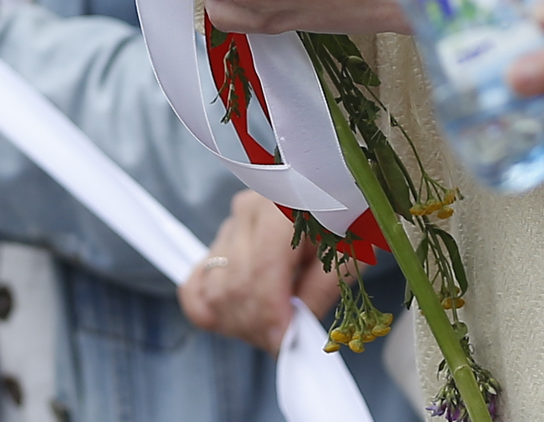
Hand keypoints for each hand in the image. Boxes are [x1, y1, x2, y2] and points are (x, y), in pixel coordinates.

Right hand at [180, 191, 336, 353]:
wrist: (332, 199)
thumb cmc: (344, 224)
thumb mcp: (347, 254)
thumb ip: (320, 291)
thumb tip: (293, 332)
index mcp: (280, 206)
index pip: (261, 269)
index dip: (269, 313)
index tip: (284, 343)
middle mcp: (246, 212)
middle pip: (235, 284)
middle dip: (257, 325)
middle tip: (284, 341)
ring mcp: (229, 226)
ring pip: (216, 290)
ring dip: (240, 322)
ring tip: (270, 329)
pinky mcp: (219, 243)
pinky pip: (196, 283)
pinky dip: (206, 309)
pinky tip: (227, 324)